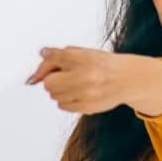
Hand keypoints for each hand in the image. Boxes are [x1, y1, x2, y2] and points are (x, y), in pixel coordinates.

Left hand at [26, 47, 161, 116]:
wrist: (127, 79)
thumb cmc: (102, 64)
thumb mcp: (82, 53)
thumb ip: (57, 58)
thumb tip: (33, 75)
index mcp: (84, 58)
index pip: (53, 58)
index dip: (46, 62)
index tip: (44, 60)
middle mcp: (85, 76)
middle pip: (49, 83)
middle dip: (51, 79)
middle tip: (63, 75)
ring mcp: (86, 94)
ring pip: (54, 96)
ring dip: (59, 90)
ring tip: (74, 83)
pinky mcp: (87, 107)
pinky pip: (62, 105)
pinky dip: (65, 100)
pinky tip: (78, 93)